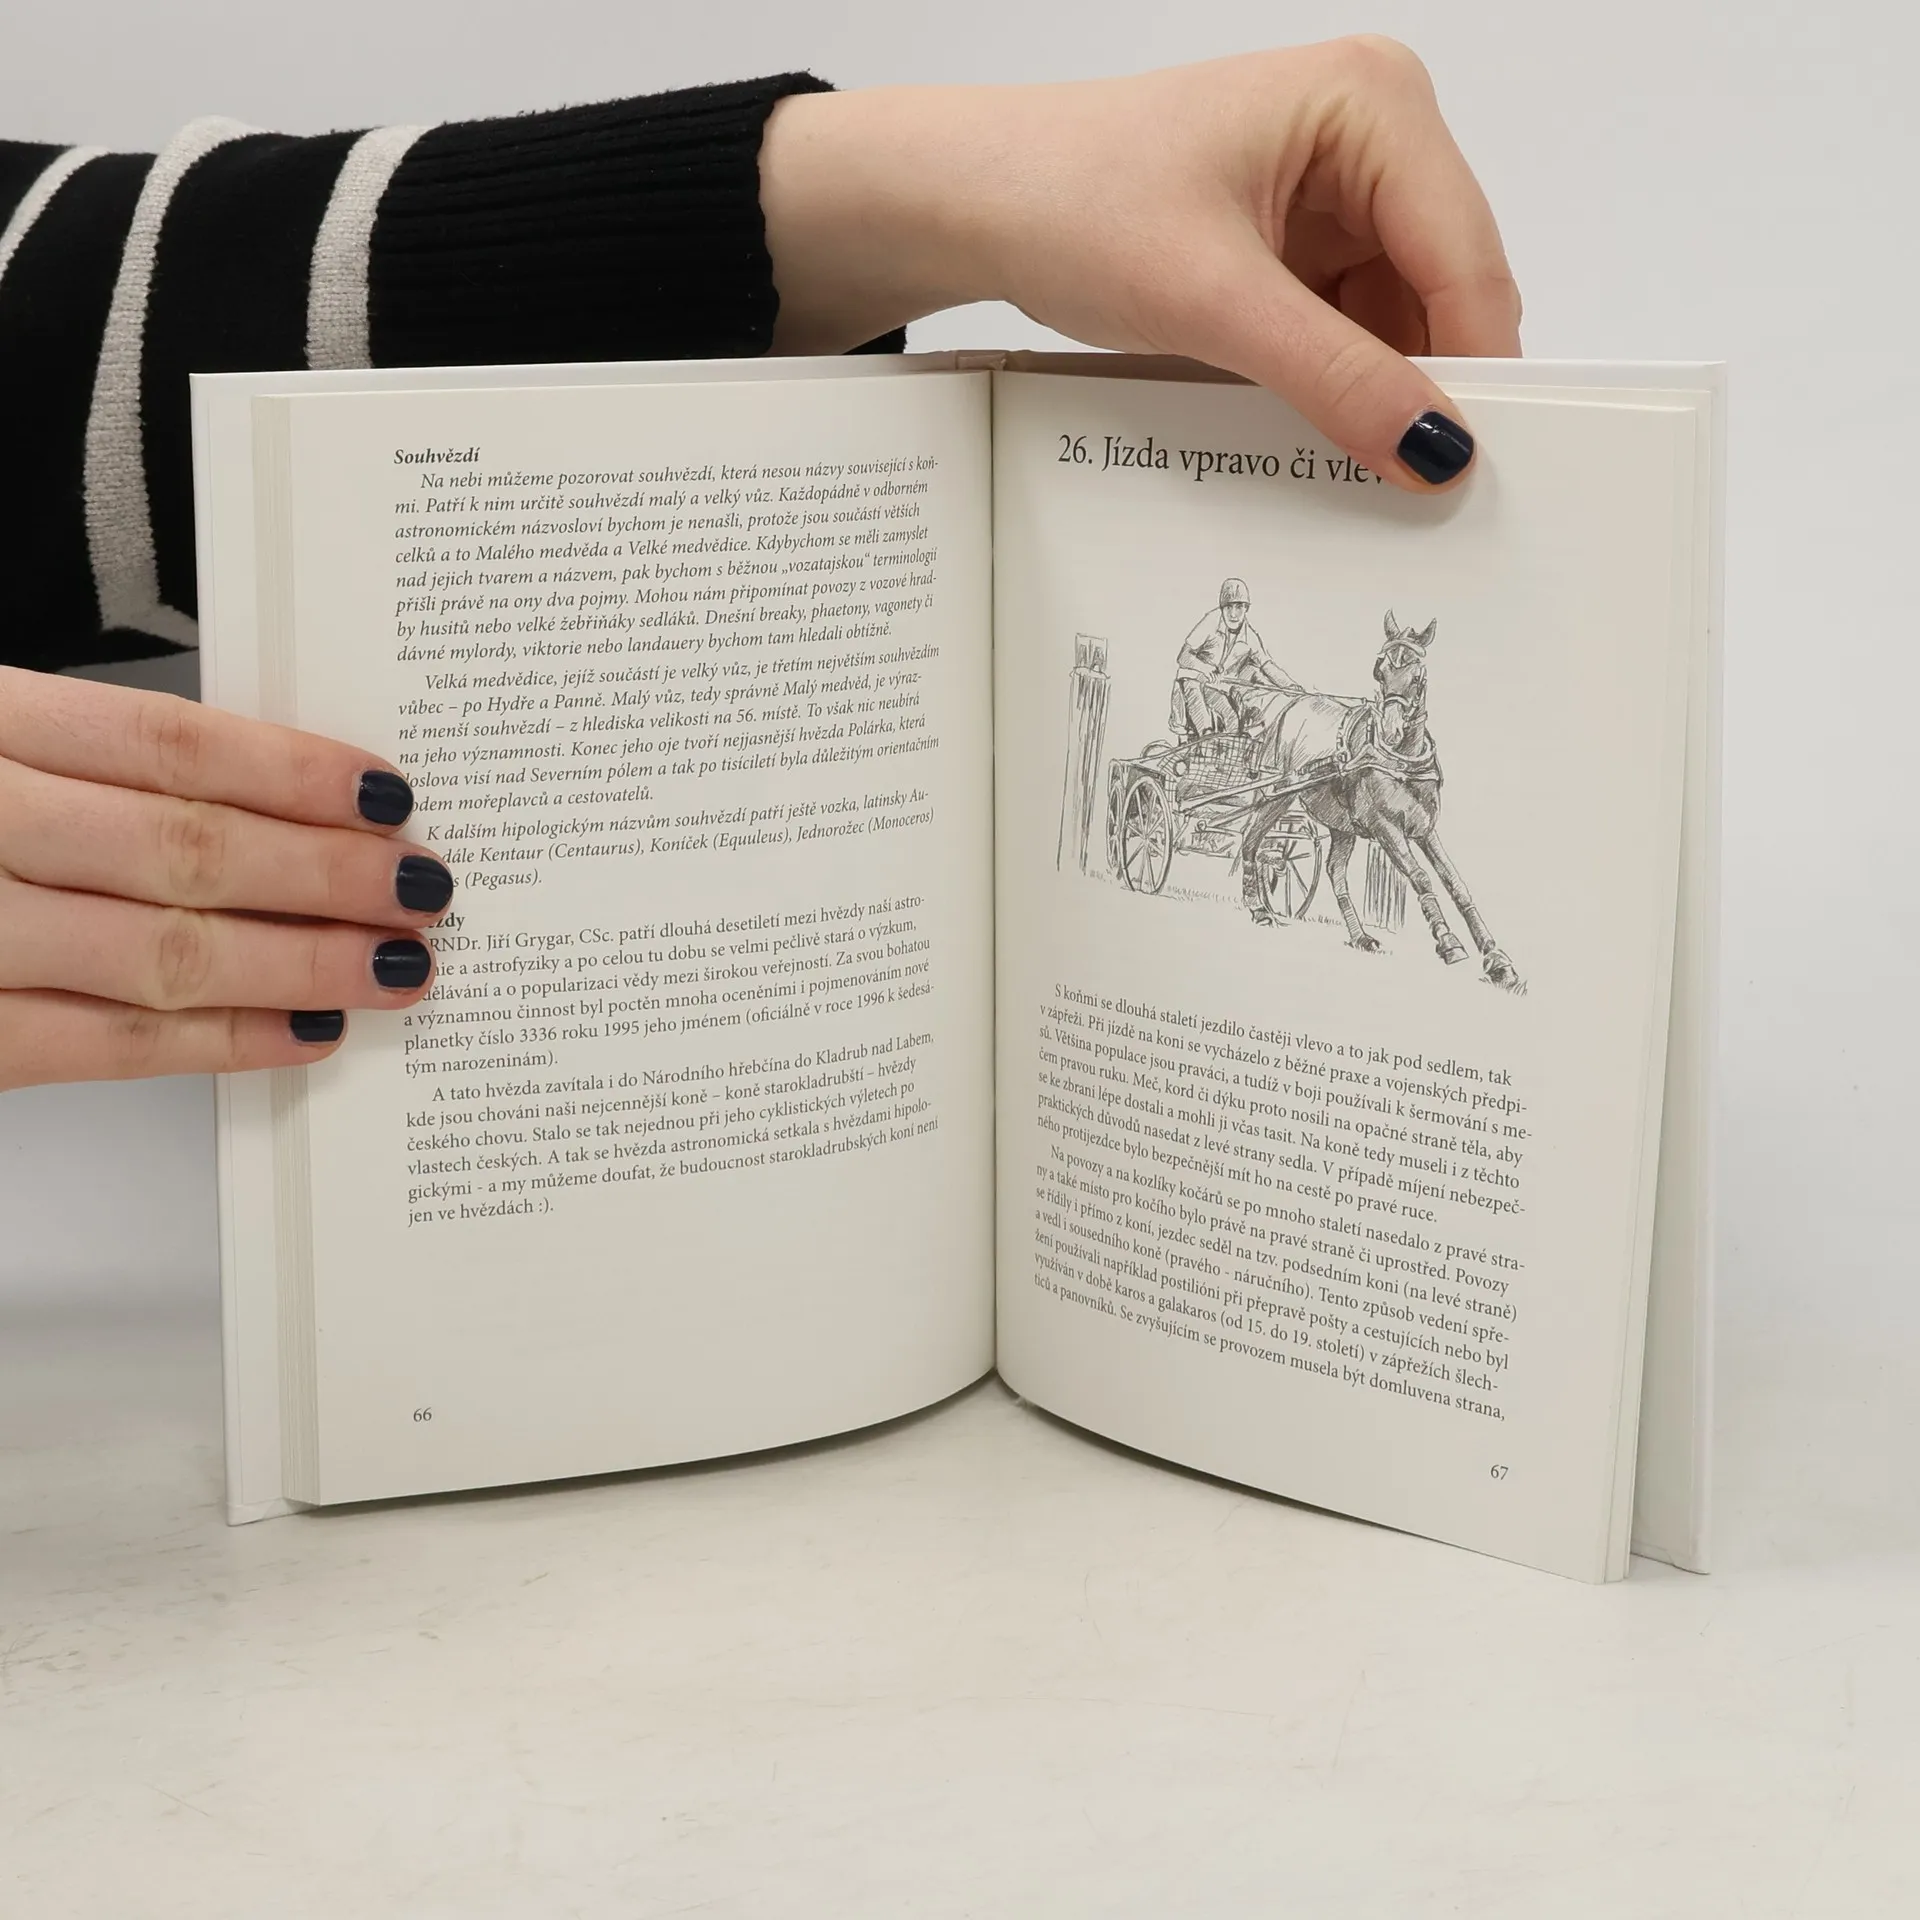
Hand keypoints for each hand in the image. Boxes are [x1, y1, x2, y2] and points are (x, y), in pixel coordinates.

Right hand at [0, 667, 450, 1090]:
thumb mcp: (2, 751)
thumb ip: (106, 770)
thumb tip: (284, 804)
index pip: (166, 743)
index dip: (293, 773)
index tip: (389, 796)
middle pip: (186, 849)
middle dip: (327, 875)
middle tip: (423, 887)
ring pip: (167, 954)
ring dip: (304, 963)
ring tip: (398, 964)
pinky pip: (112, 1045)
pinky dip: (227, 1040)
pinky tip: (310, 1030)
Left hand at [761, 39, 1520, 489]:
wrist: (982, 203)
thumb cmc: (1071, 200)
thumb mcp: (1212, 301)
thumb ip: (1334, 377)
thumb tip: (1435, 449)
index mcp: (1372, 102)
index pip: (1463, 255)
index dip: (1472, 367)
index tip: (1469, 469)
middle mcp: (1374, 134)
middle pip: (1447, 288)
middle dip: (1428, 382)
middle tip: (1417, 487)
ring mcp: (1343, 191)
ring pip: (1404, 320)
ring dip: (1379, 391)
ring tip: (1349, 460)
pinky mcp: (1306, 242)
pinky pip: (1355, 329)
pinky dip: (1340, 384)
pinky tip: (1317, 428)